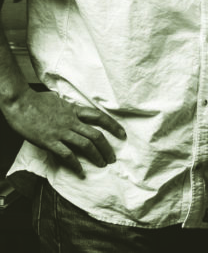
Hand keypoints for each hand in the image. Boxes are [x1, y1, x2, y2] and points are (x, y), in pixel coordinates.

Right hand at [3, 88, 125, 178]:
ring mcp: (61, 132)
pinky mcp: (49, 141)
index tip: (122, 134)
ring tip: (103, 164)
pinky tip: (81, 172)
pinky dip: (76, 165)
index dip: (113, 126)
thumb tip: (72, 110)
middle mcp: (71, 121)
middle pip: (96, 135)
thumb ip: (68, 108)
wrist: (19, 101)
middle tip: (113, 158)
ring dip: (97, 156)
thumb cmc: (35, 100)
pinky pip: (67, 155)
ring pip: (86, 145)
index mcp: (74, 110)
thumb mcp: (58, 100)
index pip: (99, 117)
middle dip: (107, 148)